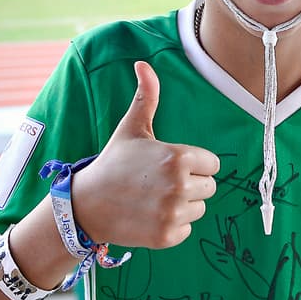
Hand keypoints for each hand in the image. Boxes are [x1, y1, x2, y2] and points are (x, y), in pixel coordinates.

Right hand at [70, 61, 219, 248]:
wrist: (87, 205)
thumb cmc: (114, 163)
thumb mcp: (132, 128)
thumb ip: (147, 96)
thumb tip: (143, 63)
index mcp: (179, 157)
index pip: (213, 164)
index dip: (194, 164)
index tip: (169, 165)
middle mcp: (179, 186)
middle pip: (209, 187)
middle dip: (190, 185)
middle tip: (159, 183)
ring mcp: (173, 213)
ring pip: (199, 209)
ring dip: (182, 206)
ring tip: (154, 198)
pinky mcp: (167, 236)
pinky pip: (187, 229)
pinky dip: (172, 225)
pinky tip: (150, 216)